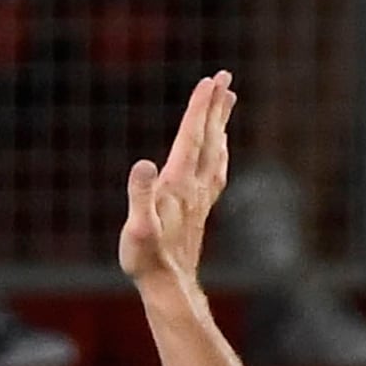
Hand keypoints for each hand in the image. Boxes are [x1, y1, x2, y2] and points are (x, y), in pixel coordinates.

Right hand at [121, 72, 234, 288]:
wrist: (169, 287)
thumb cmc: (147, 259)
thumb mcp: (137, 228)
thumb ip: (140, 196)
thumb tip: (144, 164)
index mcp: (177, 184)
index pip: (190, 138)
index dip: (199, 109)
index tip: (210, 81)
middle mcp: (193, 187)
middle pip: (208, 138)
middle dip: (215, 107)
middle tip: (224, 77)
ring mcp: (200, 198)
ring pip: (216, 152)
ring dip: (221, 124)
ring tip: (227, 101)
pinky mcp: (200, 210)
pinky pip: (215, 171)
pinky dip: (220, 151)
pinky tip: (221, 148)